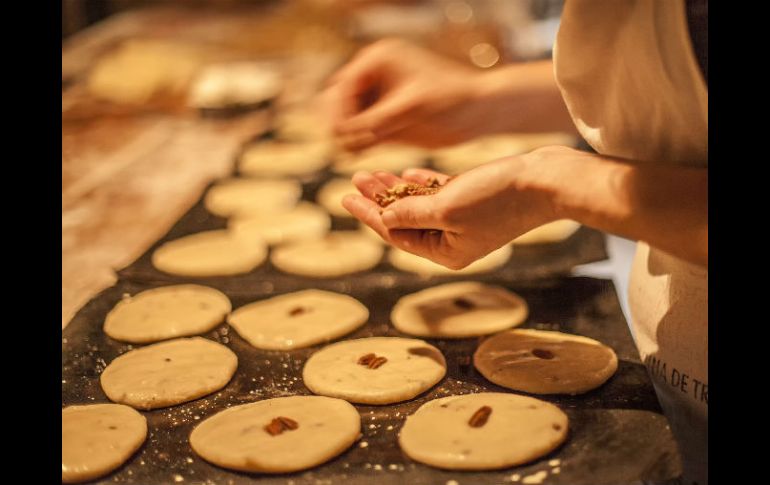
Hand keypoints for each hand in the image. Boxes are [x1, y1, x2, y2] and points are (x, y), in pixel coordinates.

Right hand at [323, 38, 487, 150]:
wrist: (478, 112)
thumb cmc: (452, 101)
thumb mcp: (412, 108)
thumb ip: (377, 120)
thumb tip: (344, 133)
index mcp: (378, 59)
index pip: (343, 85)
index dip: (339, 111)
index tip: (342, 134)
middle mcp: (373, 75)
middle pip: (336, 99)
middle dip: (337, 122)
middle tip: (342, 144)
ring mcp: (376, 97)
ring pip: (345, 117)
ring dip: (344, 135)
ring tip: (352, 152)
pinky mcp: (382, 118)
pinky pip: (359, 132)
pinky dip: (356, 143)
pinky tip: (358, 154)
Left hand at [342, 148, 563, 268]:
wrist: (547, 180)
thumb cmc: (498, 197)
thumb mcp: (446, 207)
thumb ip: (410, 213)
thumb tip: (383, 217)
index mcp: (446, 253)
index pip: (395, 234)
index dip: (368, 215)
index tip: (345, 197)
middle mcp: (455, 241)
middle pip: (405, 220)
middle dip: (379, 199)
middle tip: (356, 177)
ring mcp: (466, 221)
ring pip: (421, 205)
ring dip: (397, 188)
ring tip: (373, 173)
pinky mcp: (477, 200)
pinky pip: (441, 194)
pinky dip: (423, 184)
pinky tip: (407, 172)